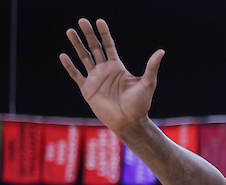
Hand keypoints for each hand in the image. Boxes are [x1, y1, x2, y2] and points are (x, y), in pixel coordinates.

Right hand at [60, 19, 163, 135]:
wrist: (129, 122)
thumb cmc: (140, 105)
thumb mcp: (148, 84)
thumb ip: (151, 67)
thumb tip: (161, 51)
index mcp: (117, 67)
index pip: (109, 46)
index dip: (104, 33)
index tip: (99, 21)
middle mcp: (105, 71)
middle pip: (94, 48)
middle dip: (89, 34)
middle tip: (82, 20)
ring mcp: (95, 79)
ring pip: (84, 58)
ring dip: (77, 45)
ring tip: (70, 31)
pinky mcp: (87, 89)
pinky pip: (76, 75)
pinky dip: (70, 66)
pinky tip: (63, 55)